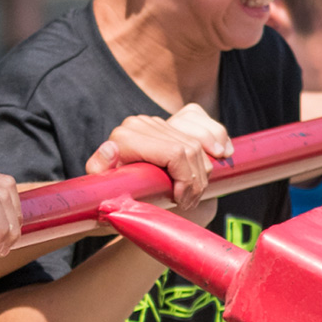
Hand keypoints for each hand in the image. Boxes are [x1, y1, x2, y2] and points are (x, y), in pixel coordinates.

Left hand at [85, 104, 232, 210]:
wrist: (117, 197)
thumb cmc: (111, 200)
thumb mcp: (101, 192)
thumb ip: (100, 170)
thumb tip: (111, 148)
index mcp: (125, 137)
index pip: (175, 153)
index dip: (187, 179)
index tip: (182, 202)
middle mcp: (140, 124)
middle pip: (189, 148)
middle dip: (196, 180)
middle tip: (189, 203)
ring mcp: (156, 121)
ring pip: (198, 140)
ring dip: (205, 169)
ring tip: (195, 193)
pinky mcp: (169, 121)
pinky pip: (198, 118)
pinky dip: (215, 135)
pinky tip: (220, 154)